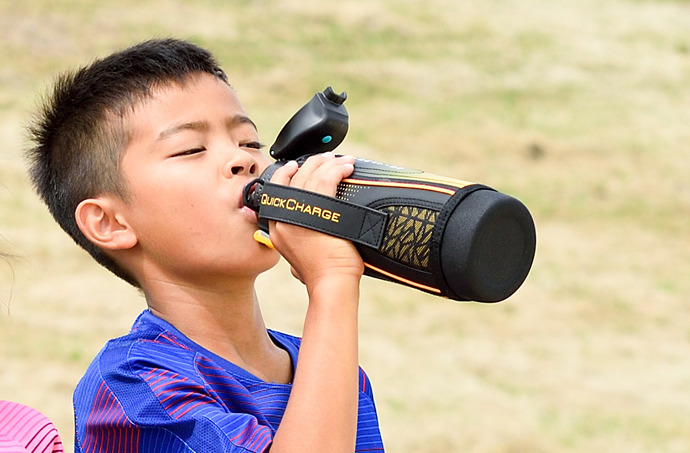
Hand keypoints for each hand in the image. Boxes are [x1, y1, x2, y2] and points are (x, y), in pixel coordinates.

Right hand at [267, 153, 363, 287]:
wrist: (330, 284)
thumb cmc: (322, 275)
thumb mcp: (299, 257)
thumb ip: (297, 241)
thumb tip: (306, 234)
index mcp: (276, 228)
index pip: (277, 189)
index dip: (287, 172)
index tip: (298, 164)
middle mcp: (283, 219)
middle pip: (296, 178)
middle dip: (313, 164)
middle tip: (328, 159)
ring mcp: (298, 214)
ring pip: (312, 175)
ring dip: (329, 164)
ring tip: (343, 161)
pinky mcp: (317, 210)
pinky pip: (327, 179)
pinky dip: (338, 169)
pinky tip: (347, 168)